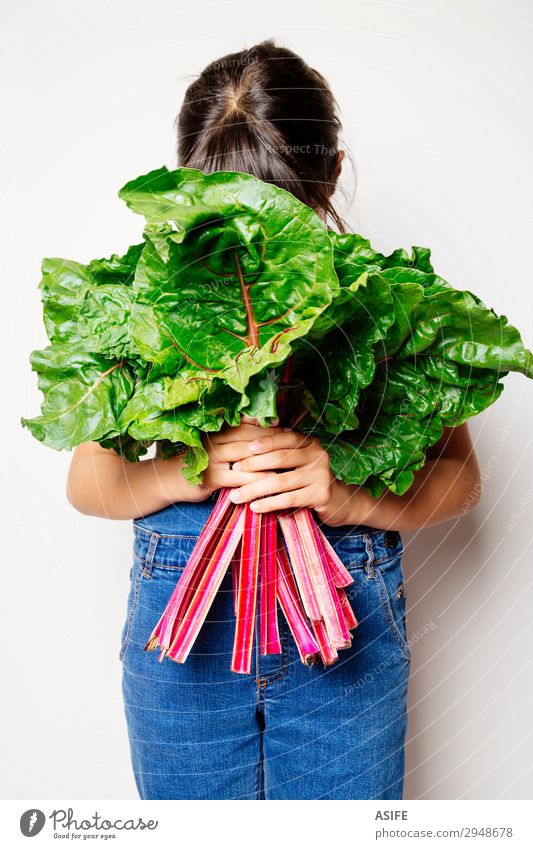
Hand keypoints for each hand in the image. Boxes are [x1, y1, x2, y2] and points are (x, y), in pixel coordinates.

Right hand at [199, 418, 284, 494]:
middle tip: (292, 442)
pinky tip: (272, 480)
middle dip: (272, 439)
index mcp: (218, 431)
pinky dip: (257, 478)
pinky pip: (239, 477)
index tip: (286, 428)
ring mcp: (213, 458)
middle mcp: (215, 441)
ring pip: (245, 454)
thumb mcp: (215, 446)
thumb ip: (234, 437)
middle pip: (248, 436)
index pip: (246, 424)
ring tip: (288, 460)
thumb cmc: (199, 462)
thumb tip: (259, 425)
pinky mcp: (212, 477)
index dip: (267, 426)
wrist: (171, 479)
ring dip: (267, 457)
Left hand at [226, 428, 354, 522]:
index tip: (245, 448)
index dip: (264, 442)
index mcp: (310, 442)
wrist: (337, 501)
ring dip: (254, 489)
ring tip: (236, 496)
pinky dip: (269, 503)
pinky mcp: (321, 495)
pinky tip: (254, 507)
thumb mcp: (298, 459)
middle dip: (254, 465)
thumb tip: (251, 432)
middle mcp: (318, 455)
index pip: (285, 437)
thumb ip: (281, 447)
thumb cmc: (308, 478)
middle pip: (280, 458)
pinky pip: (288, 499)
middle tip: (234, 470)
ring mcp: (321, 475)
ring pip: (280, 481)